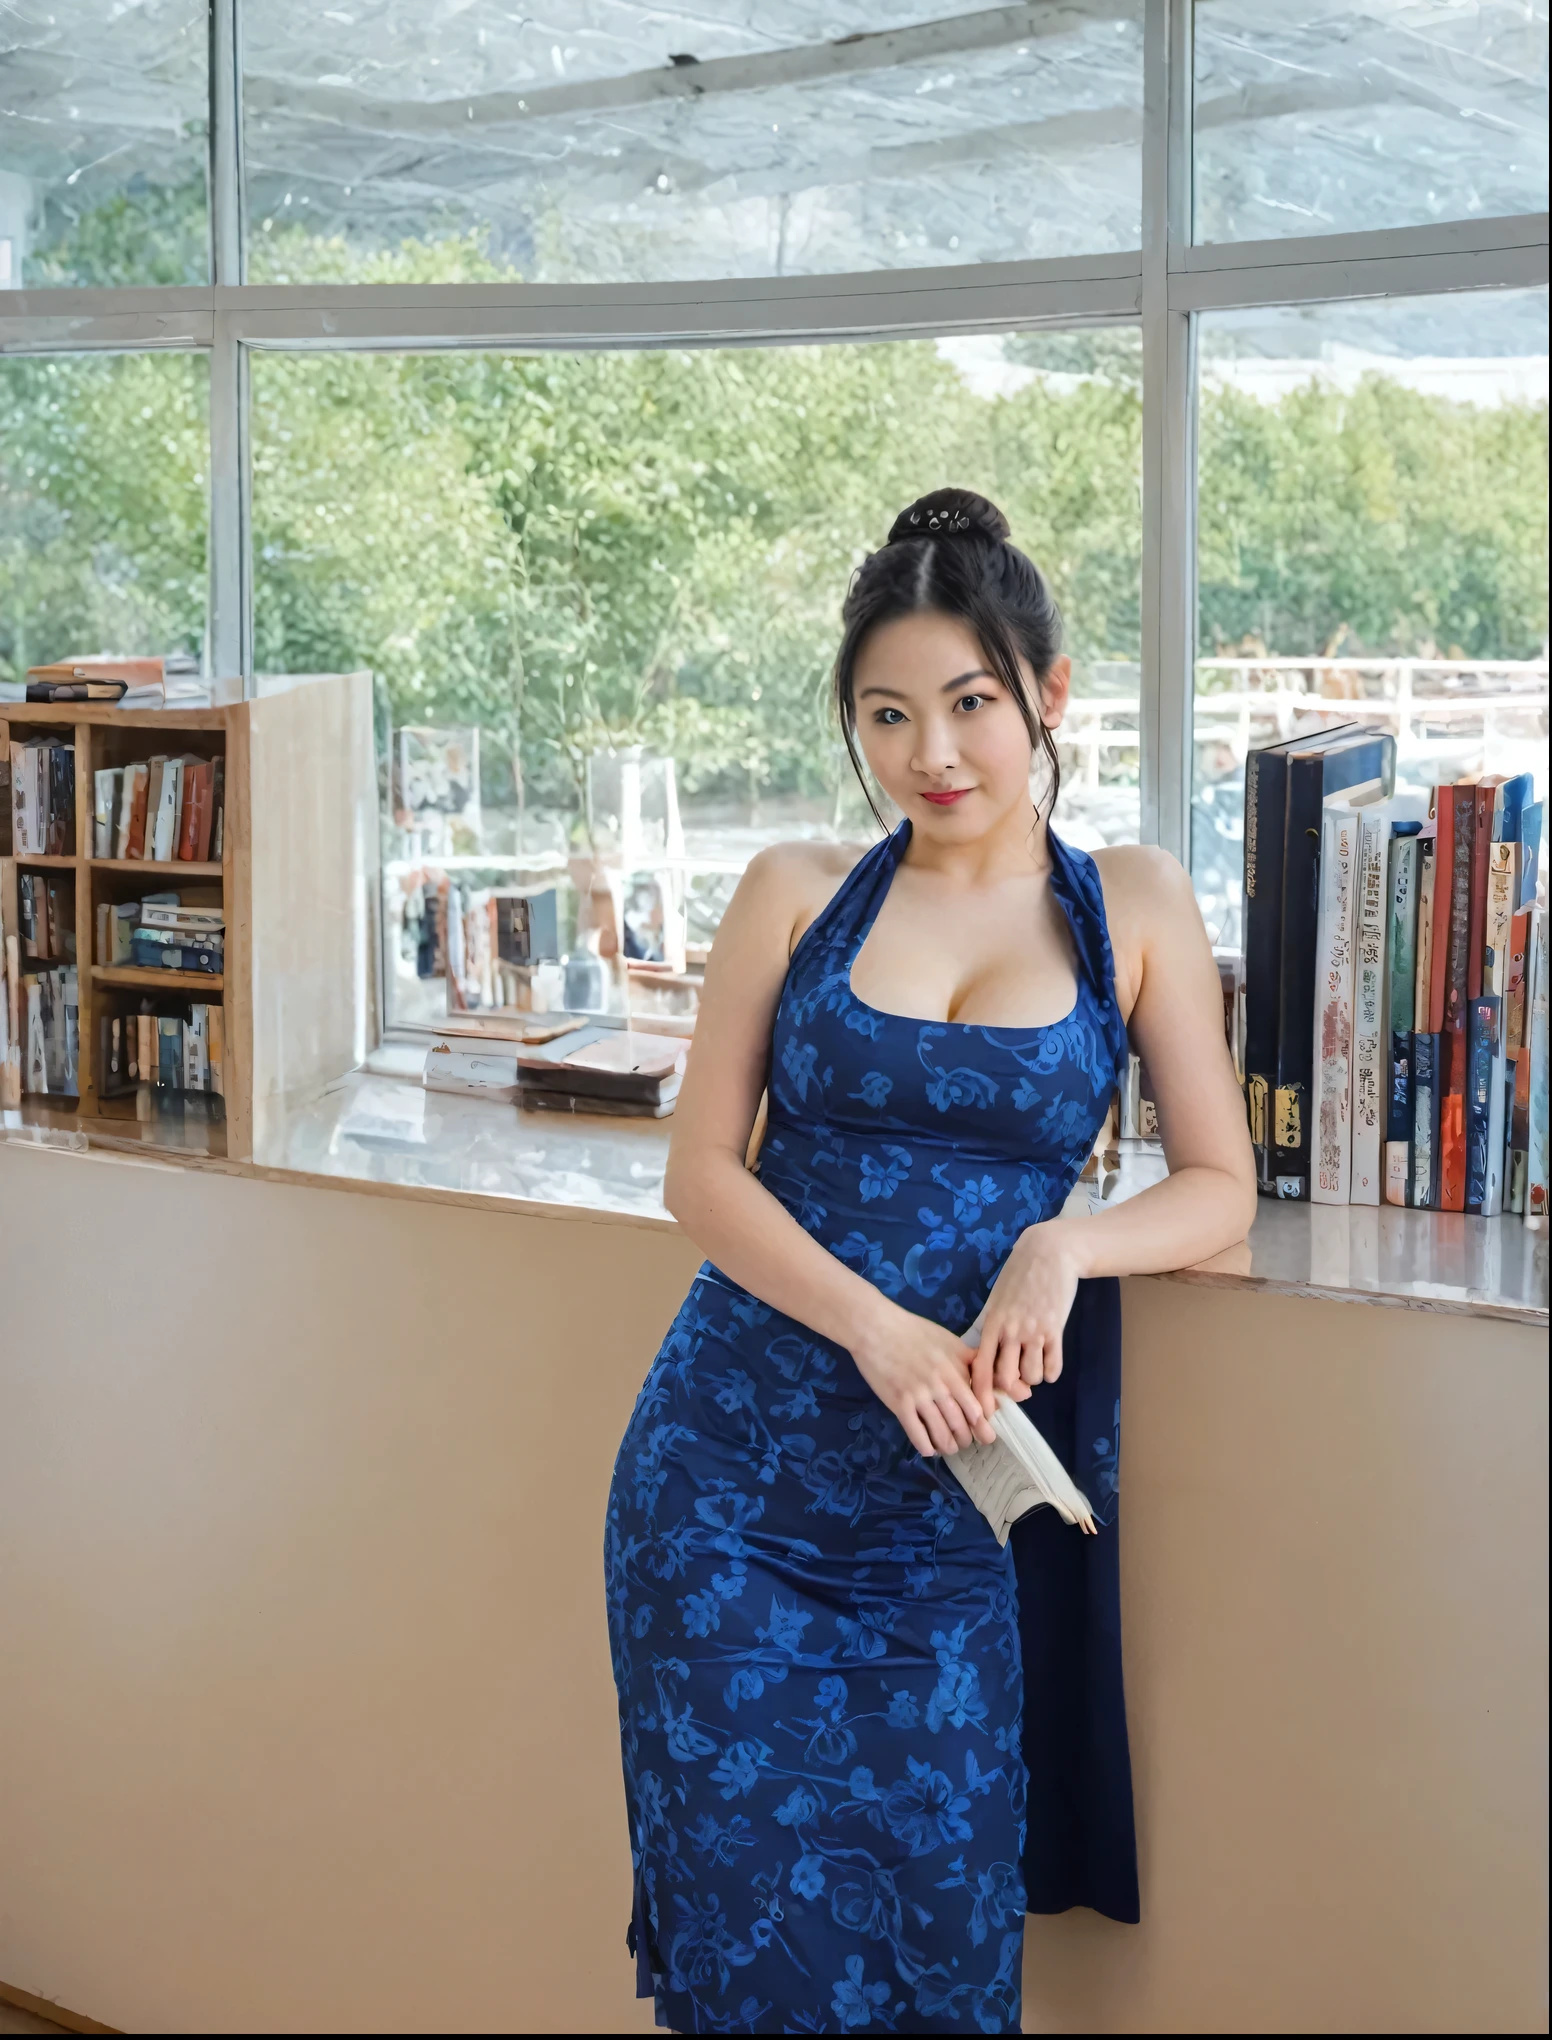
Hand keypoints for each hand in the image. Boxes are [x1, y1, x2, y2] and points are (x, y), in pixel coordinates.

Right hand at [849, 1300, 997, 1458]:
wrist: (876, 1328)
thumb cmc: (914, 1331)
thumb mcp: (949, 1340)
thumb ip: (971, 1361)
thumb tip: (991, 1382)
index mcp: (955, 1369)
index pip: (977, 1406)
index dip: (983, 1424)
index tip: (984, 1432)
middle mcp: (940, 1385)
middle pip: (961, 1423)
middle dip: (967, 1438)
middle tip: (966, 1441)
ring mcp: (919, 1395)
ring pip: (940, 1433)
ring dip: (948, 1446)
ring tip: (949, 1447)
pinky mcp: (899, 1403)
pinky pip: (916, 1433)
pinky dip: (926, 1446)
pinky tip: (928, 1449)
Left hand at [972, 1221, 1082, 1410]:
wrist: (1050, 1253)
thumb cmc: (1020, 1275)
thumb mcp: (998, 1299)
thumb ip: (993, 1326)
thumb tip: (985, 1353)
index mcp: (992, 1324)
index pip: (981, 1367)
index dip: (981, 1393)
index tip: (985, 1409)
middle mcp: (1011, 1332)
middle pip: (1006, 1379)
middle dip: (1012, 1390)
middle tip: (1017, 1388)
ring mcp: (1034, 1332)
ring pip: (1032, 1377)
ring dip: (1034, 1378)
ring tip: (1034, 1365)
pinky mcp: (1056, 1330)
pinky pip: (1054, 1367)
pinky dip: (1052, 1372)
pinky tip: (1050, 1363)